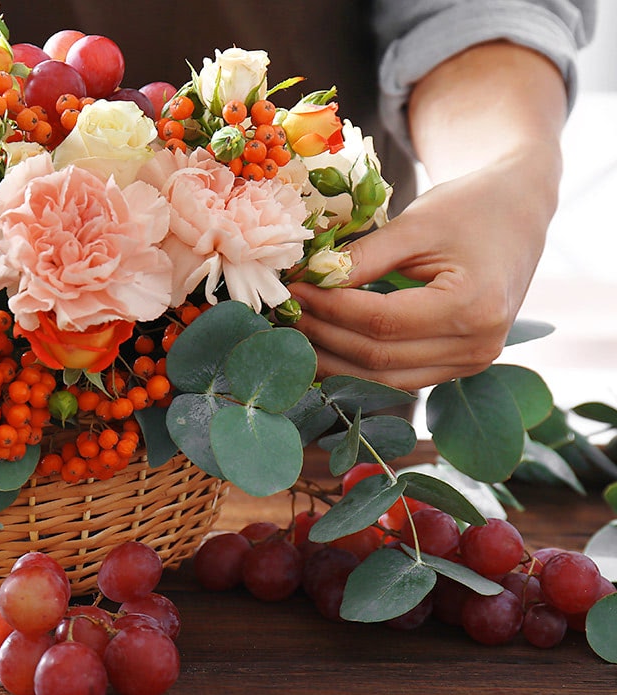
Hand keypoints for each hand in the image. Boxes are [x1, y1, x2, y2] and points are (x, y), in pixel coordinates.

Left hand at [289, 153, 551, 390]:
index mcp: (473, 306)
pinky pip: (399, 378)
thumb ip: (363, 257)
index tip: (294, 290)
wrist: (517, 213)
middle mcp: (478, 345)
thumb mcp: (416, 223)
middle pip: (378, 356)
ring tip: (296, 333)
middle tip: (285, 313)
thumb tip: (308, 280)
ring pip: (385, 378)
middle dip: (323, 336)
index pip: (381, 321)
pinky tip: (325, 349)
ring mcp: (472, 363)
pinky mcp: (459, 365)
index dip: (329, 309)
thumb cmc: (470, 207)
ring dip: (334, 360)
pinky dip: (357, 367)